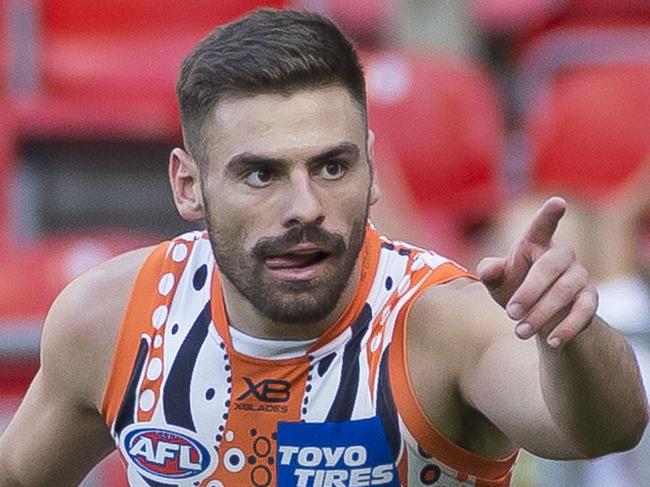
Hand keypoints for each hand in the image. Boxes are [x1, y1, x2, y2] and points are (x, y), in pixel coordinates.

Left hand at [476, 197, 597, 347]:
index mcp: (536, 244)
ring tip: (520, 332)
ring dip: (541, 314)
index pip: (542, 226)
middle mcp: (561, 255)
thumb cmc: (515, 289)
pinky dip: (567, 327)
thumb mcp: (497, 282)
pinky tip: (552, 341)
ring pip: (565, 291)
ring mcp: (579, 276)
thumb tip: (488, 270)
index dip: (550, 214)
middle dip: (529, 291)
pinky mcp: (590, 299)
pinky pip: (584, 312)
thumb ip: (489, 272)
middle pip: (549, 266)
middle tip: (510, 313)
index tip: (558, 202)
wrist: (541, 318)